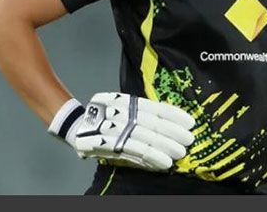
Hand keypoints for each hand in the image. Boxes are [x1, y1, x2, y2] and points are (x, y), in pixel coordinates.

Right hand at [48, 92, 194, 170]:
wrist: (75, 127)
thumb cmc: (108, 121)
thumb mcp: (127, 115)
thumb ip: (147, 121)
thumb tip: (174, 130)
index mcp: (129, 103)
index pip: (156, 108)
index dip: (174, 115)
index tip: (191, 122)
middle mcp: (121, 112)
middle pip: (152, 122)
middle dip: (173, 132)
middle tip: (189, 140)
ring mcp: (112, 127)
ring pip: (144, 137)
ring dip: (164, 146)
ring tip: (180, 153)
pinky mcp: (105, 143)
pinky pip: (133, 150)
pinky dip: (151, 157)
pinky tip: (164, 162)